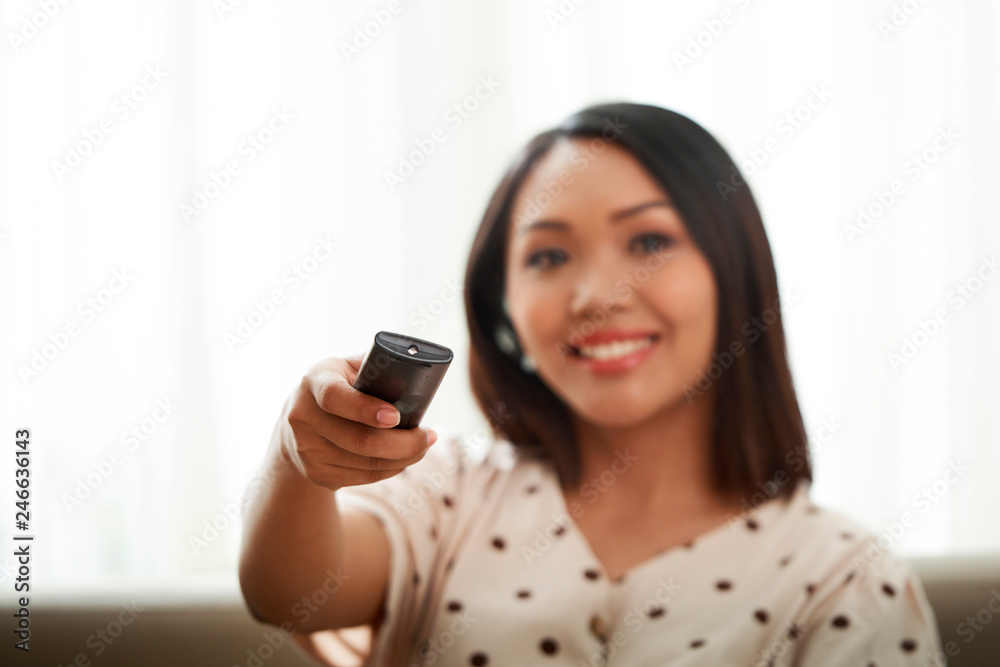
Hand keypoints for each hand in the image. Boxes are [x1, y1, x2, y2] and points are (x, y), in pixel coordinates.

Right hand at [278, 355, 437, 490]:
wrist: (298, 423)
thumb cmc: (338, 387)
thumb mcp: (347, 369)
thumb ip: (375, 367)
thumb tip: (416, 369)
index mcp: (314, 382)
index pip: (335, 398)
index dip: (366, 409)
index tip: (396, 416)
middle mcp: (304, 417)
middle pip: (360, 441)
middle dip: (404, 443)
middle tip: (428, 437)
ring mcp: (307, 450)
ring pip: (367, 464)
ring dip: (404, 458)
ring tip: (422, 447)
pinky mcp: (316, 473)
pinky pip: (364, 477)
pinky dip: (390, 469)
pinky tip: (402, 459)